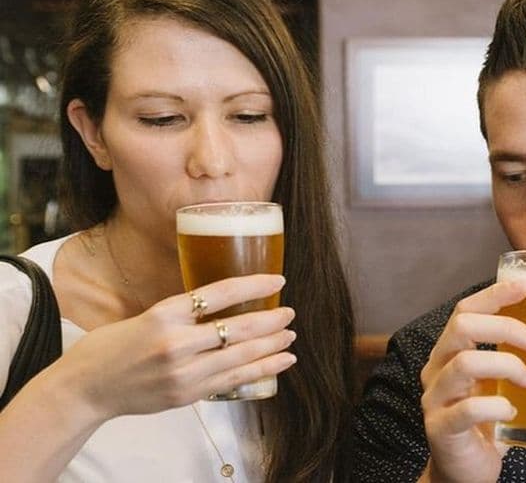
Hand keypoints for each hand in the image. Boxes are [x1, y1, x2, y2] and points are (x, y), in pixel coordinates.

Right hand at [56, 274, 294, 418]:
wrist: (85, 388)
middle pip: (237, 328)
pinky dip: (261, 370)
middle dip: (270, 320)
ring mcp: (183, 373)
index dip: (254, 286)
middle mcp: (176, 343)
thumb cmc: (112, 346)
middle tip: (290, 312)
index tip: (278, 281)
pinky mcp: (187, 395)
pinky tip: (281, 362)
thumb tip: (224, 303)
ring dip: (272, 345)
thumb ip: (183, 313)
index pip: (219, 293)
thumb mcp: (146, 316)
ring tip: (291, 335)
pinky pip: (233, 381)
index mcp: (164, 314)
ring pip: (241, 356)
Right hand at [419, 281, 525, 482]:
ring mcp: (434, 398)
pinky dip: (496, 408)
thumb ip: (514, 359)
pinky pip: (468, 409)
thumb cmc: (487, 423)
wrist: (465, 471)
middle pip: (462, 327)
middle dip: (506, 327)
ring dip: (507, 366)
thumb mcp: (500, 384)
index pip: (465, 311)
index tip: (525, 286)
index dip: (493, 295)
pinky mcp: (440, 428)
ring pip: (465, 364)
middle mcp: (436, 369)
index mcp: (449, 353)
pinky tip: (511, 414)